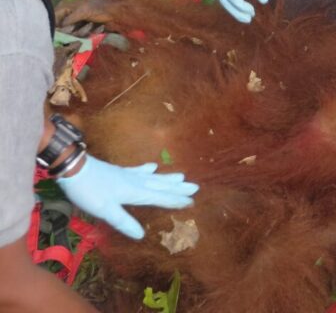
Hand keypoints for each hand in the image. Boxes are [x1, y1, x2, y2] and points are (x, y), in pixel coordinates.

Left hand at [58, 156, 197, 239]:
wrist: (75, 169)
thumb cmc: (90, 191)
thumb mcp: (106, 211)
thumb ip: (124, 222)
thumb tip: (142, 235)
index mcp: (135, 192)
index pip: (159, 198)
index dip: (175, 200)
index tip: (192, 201)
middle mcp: (136, 182)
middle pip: (160, 186)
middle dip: (177, 188)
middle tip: (195, 187)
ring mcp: (128, 176)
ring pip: (153, 178)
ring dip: (167, 178)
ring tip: (181, 176)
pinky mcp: (119, 172)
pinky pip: (139, 171)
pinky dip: (148, 170)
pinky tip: (153, 166)